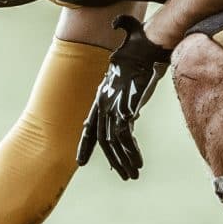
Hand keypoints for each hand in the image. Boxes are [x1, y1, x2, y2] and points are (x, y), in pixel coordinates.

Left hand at [75, 16, 170, 180]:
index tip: (80, 161)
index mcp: (100, 98)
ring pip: (112, 142)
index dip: (85, 145)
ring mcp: (112, 106)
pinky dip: (131, 151)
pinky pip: (125, 136)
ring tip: (132, 175)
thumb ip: (126, 104)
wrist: (142, 48)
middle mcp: (103, 104)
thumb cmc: (137, 62)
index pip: (89, 126)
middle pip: (102, 139)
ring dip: (123, 161)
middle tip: (122, 175)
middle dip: (112, 159)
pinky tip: (138, 163)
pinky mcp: (125, 107)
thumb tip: (131, 119)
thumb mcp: (128, 85)